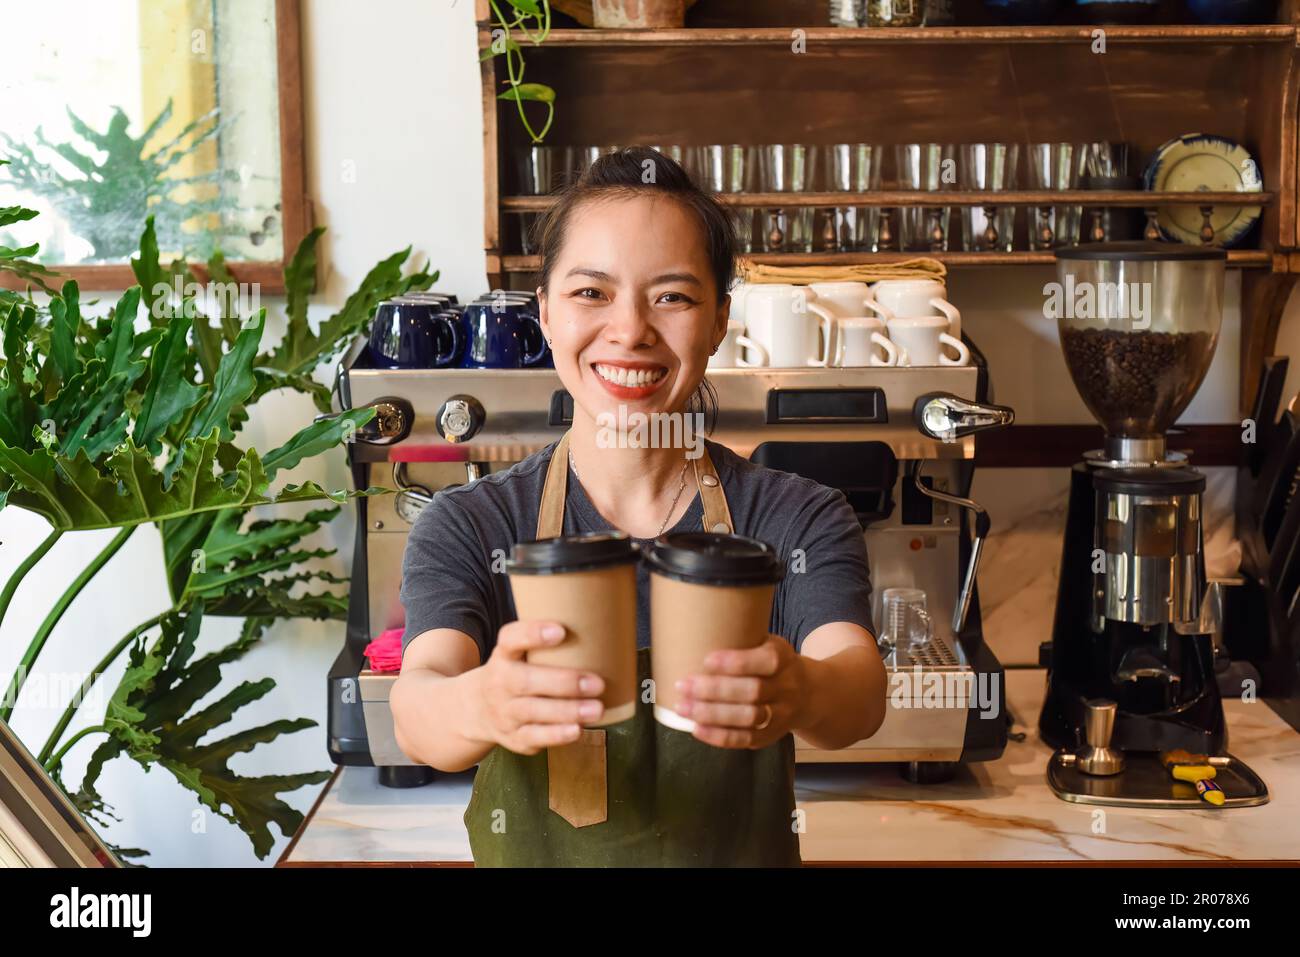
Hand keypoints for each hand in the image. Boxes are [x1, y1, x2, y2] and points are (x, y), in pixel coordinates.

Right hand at [469, 619, 605, 754]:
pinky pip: (534, 737)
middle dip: (564, 682)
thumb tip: (601, 632)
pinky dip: (556, 735)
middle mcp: (499, 683)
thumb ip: (546, 646)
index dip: (532, 634)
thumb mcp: (518, 654)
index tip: (560, 631)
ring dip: (567, 711)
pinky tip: (577, 730)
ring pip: (533, 711)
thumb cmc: (515, 673)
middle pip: (526, 681)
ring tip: (596, 709)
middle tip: (598, 683)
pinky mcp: (513, 737)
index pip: (510, 639)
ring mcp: (504, 712)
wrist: (477, 710)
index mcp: (503, 655)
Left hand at [674, 635, 808, 749]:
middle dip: (714, 690)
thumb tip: (692, 638)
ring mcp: (782, 714)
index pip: (766, 661)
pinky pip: (746, 739)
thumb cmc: (771, 664)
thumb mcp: (766, 645)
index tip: (706, 660)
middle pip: (753, 691)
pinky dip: (719, 736)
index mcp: (785, 658)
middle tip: (682, 685)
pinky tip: (697, 728)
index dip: (737, 662)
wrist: (807, 694)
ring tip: (683, 707)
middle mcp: (787, 687)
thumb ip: (741, 642)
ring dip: (712, 714)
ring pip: (748, 718)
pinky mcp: (772, 735)